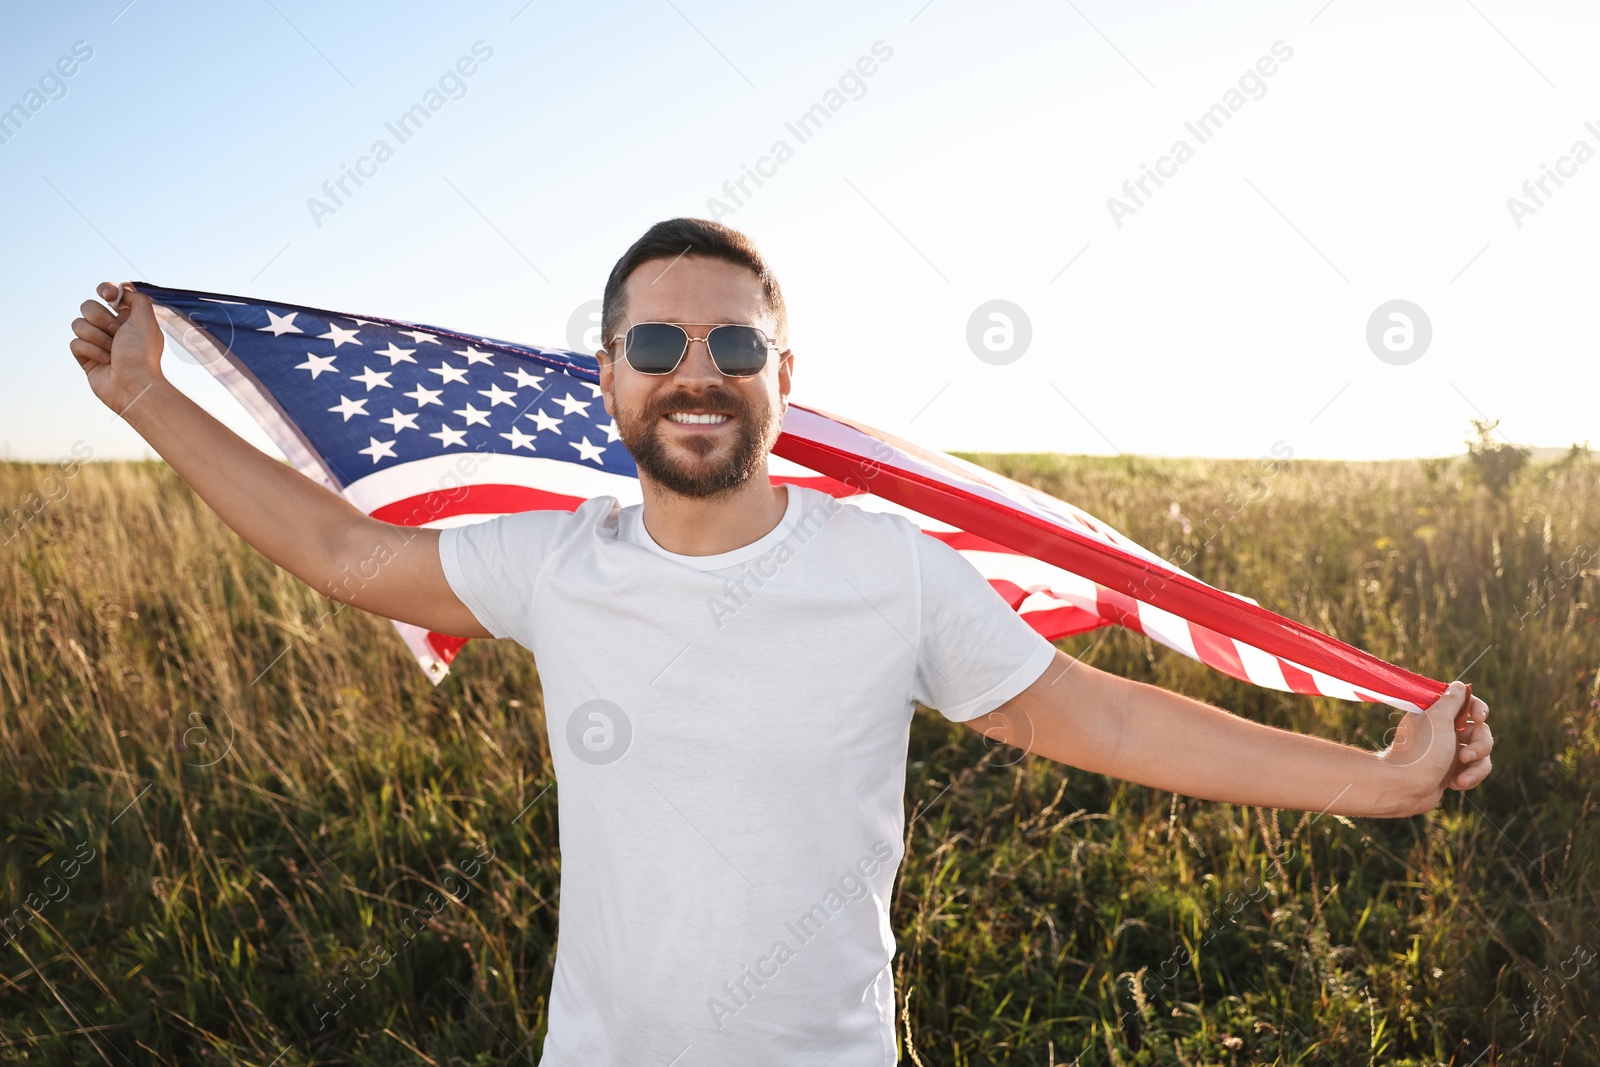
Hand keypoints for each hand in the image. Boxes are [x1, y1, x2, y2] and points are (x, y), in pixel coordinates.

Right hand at [70, 281, 164, 412]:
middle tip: (117, 333)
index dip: (105, 289)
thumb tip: (124, 290)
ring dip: (96, 337)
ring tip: (112, 351)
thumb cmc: (141, 354)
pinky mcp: (85, 356)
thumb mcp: (147, 320)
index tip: (109, 295)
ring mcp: (97, 342)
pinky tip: (106, 362)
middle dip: (101, 319)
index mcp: (129, 317)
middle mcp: (113, 328)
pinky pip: (75, 343)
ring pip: (78, 324)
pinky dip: (91, 351)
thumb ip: (137, 299)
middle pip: (88, 306)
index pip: (109, 293)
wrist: (133, 384)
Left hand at [1380, 681, 1493, 814]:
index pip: (1467, 704)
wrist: (1406, 787)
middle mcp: (1445, 733)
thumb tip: (1459, 685)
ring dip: (1476, 768)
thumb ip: (1451, 701)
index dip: (1478, 708)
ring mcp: (1450, 753)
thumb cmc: (1422, 752)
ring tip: (1460, 779)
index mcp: (1438, 716)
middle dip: (1479, 746)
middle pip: (1481, 732)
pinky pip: (1475, 771)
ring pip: (1482, 755)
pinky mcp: (1453, 772)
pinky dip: (1469, 778)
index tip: (1479, 717)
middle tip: (1464, 756)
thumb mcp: (1438, 719)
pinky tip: (1454, 784)